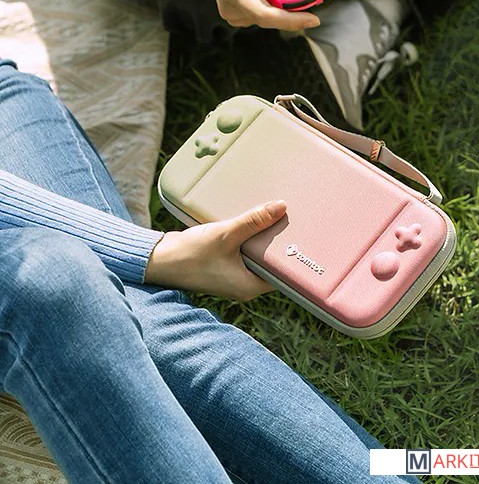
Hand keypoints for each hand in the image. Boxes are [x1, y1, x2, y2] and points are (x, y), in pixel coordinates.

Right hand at [145, 200, 286, 299]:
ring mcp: (233, 276)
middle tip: (290, 221)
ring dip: (260, 238)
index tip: (303, 236)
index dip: (292, 255)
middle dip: (277, 242)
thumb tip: (280, 208)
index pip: (282, 274)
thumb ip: (253, 222)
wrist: (158, 260)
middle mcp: (244, 284)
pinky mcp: (223, 266)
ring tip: (273, 217)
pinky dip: (247, 238)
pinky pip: (243, 252)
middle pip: (270, 262)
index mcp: (249, 287)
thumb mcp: (226, 235)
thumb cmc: (190, 255)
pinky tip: (250, 222)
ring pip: (256, 255)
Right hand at [200, 0, 319, 30]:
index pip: (266, 15)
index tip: (312, 19)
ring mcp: (236, 13)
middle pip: (271, 16)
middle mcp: (233, 8)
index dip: (291, 20)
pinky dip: (273, 1)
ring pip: (269, 15)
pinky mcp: (241, 14)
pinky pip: (264, 12)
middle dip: (291, 5)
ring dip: (281, 1)